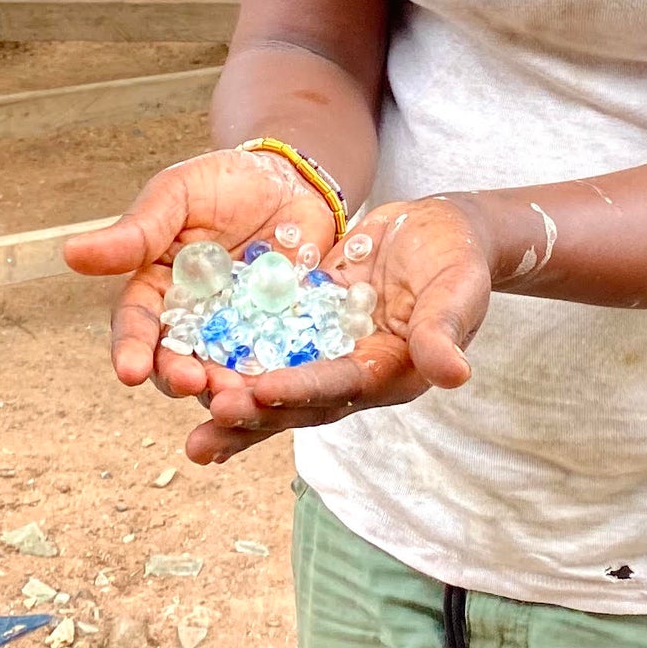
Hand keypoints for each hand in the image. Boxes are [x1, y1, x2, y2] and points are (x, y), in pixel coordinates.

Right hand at [64, 148, 340, 385]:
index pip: (136, 325)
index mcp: (156, 289)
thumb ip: (137, 231)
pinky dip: (274, 374)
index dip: (131, 349)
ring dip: (226, 389)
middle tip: (192, 384)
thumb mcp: (179, 195)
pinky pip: (274, 360)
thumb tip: (71, 253)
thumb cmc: (224, 182)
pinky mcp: (279, 331)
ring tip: (236, 396)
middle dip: (179, 377)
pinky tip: (280, 382)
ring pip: (222, 371)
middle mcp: (190, 320)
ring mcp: (234, 330)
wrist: (291, 178)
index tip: (129, 371)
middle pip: (175, 360)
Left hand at [179, 196, 494, 464]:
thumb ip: (445, 329)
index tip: (258, 393)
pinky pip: (268, 345)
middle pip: (297, 400)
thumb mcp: (458, 289)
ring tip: (186, 415)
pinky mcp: (308, 325)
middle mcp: (352, 374)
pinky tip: (192, 361)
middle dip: (253, 410)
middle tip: (207, 413)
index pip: (339, 386)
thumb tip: (455, 374)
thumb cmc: (460, 258)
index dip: (298, 391)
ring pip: (274, 380)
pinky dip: (235, 356)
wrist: (443, 232)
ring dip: (234, 397)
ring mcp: (326, 352)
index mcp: (389, 372)